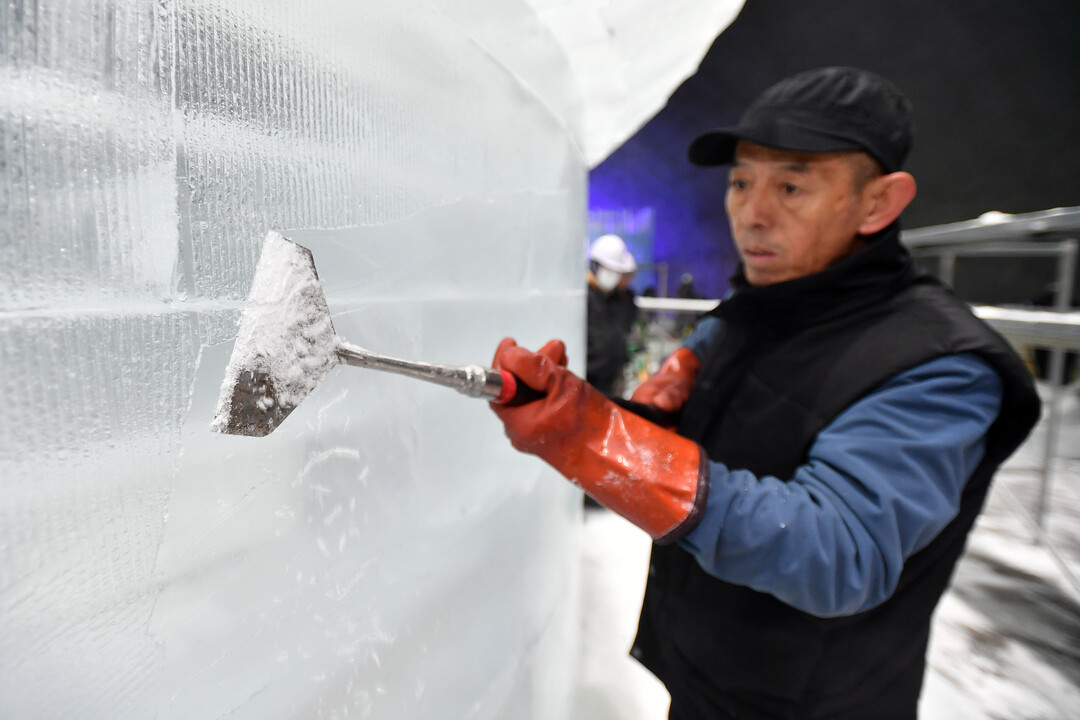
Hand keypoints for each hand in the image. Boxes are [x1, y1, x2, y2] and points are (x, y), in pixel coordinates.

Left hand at [490, 338, 707, 540]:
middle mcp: (523, 429)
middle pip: (517, 386)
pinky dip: (553, 385)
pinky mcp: (552, 431)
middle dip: (534, 362)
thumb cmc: (592, 431)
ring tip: (563, 357)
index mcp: (518, 422)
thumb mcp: (562, 386)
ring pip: (533, 392)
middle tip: (552, 349)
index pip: (497, 386)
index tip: (512, 343)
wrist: (616, 457)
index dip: (504, 360)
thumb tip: (510, 354)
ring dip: (546, 370)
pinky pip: (545, 403)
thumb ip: (532, 367)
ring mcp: (537, 431)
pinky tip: (566, 376)